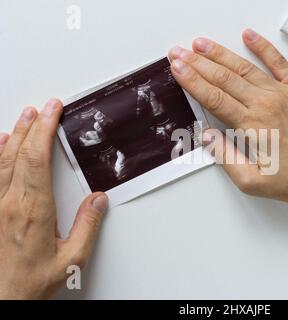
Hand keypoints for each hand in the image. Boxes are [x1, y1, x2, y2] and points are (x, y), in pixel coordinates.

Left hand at [0, 99, 107, 298]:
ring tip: (25, 116)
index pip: (38, 159)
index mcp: (34, 210)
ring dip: (14, 135)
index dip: (44, 130)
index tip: (52, 112)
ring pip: (2, 160)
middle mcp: (9, 203)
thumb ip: (87, 228)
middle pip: (19, 153)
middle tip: (42, 107)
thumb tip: (98, 202)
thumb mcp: (71, 261)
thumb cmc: (30, 283)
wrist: (0, 300)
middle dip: (32, 125)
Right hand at [168, 29, 287, 212]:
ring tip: (202, 44)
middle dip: (198, 63)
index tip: (177, 69)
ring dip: (221, 54)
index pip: (213, 97)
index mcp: (253, 125)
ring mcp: (285, 94)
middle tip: (180, 53)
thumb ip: (225, 156)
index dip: (192, 81)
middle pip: (224, 78)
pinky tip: (250, 37)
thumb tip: (207, 136)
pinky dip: (263, 48)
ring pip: (245, 68)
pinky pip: (279, 63)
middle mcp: (268, 104)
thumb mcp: (252, 181)